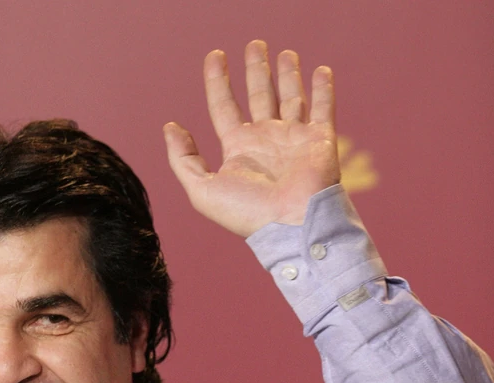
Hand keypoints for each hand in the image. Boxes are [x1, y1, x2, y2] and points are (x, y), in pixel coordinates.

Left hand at [164, 40, 339, 236]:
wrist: (290, 226)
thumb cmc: (245, 213)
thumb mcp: (201, 189)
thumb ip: (182, 159)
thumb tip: (169, 127)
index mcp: (238, 148)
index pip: (224, 106)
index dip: (217, 81)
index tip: (215, 55)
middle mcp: (266, 140)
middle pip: (258, 95)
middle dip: (255, 70)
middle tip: (254, 44)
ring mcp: (294, 138)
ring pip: (290, 97)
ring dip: (287, 74)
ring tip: (284, 52)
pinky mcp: (320, 140)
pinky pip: (323, 108)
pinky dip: (323, 89)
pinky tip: (320, 70)